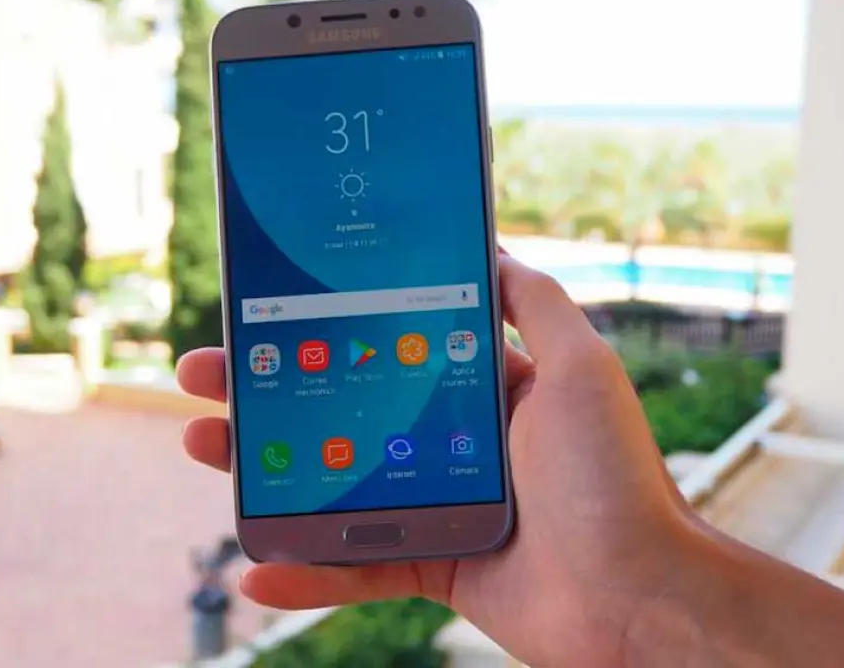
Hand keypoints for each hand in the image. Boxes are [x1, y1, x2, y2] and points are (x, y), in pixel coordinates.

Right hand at [177, 253, 701, 665]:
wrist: (640, 598)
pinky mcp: (434, 568)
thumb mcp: (583, 366)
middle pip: (342, 409)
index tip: (269, 308)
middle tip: (206, 373)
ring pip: (333, 483)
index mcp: (483, 389)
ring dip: (265, 467)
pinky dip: (305, 571)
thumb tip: (489, 245)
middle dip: (270, 390)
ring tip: (203, 443)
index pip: (386, 347)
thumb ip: (535, 302)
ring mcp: (440, 505)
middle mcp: (455, 441)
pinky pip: (356, 568)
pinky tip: (254, 566)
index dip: (325, 328)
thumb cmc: (614, 478)